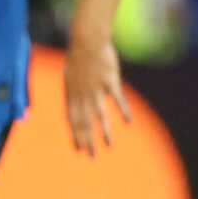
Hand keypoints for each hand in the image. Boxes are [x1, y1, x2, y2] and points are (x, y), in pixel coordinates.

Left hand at [64, 35, 130, 156]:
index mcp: (71, 95)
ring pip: (100, 116)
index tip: (79, 149)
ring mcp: (97, 90)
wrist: (87, 41)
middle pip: (85, 123)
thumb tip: (73, 108)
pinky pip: (118, 100)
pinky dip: (123, 111)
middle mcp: (82, 95)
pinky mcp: (110, 82)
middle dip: (88, 141)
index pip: (72, 121)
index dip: (76, 135)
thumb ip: (73, 95)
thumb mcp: (69, 78)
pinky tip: (128, 123)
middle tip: (91, 157)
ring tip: (108, 146)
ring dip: (104, 132)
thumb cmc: (78, 58)